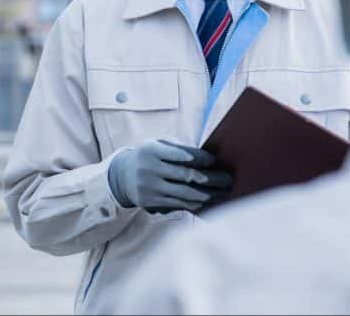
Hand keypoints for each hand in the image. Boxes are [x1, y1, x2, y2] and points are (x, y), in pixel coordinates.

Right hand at [108, 140, 231, 213]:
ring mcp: (149, 187)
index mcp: (153, 150)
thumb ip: (178, 149)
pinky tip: (206, 201)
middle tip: (227, 179)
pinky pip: (176, 204)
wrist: (122, 176)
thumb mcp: (158, 145)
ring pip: (183, 193)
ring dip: (206, 194)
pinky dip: (194, 203)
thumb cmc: (149, 156)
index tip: (215, 161)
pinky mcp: (150, 202)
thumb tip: (207, 157)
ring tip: (221, 193)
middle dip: (210, 178)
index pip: (181, 154)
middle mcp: (149, 169)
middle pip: (186, 175)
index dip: (200, 158)